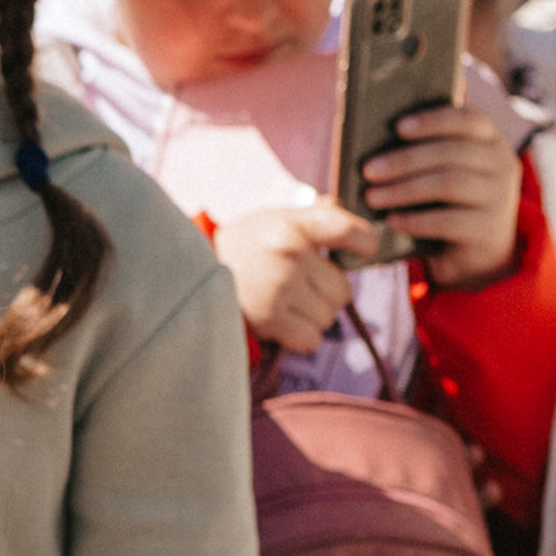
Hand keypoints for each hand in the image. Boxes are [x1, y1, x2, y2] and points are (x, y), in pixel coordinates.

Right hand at [213, 202, 380, 351]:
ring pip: (328, 317)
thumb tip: (361, 232)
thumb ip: (318, 217)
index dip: (366, 244)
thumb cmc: (243, 245)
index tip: (364, 249)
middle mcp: (290, 255)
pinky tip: (284, 324)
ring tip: (287, 305)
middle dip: (327, 294)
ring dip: (312, 316)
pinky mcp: (268, 318)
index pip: (351, 233)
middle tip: (303, 288)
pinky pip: (310, 339)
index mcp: (294, 225)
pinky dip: (301, 336)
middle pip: (342, 290)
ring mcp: (280, 288)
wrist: (189, 270)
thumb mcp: (276, 218)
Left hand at [360, 102, 519, 288]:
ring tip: (372, 197)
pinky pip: (448, 221)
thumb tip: (374, 143)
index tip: (398, 127)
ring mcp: (499, 196)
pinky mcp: (488, 229)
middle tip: (369, 170)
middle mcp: (500, 163)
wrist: (476, 255)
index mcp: (489, 140)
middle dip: (405, 160)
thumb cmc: (447, 204)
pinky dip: (415, 220)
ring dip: (404, 190)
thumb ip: (424, 154)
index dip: (433, 121)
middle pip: (451, 152)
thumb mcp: (442, 173)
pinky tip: (392, 221)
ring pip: (448, 183)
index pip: (468, 119)